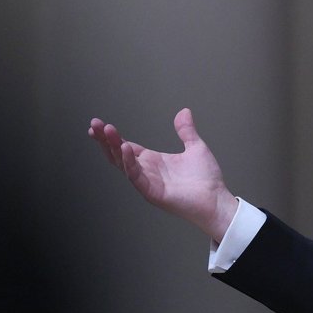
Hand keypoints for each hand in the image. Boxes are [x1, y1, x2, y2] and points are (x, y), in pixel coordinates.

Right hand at [88, 108, 236, 241]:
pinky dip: (129, 163)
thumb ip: (186, 131)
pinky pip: (136, 176)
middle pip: (118, 154)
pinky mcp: (152, 192)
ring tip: (105, 131)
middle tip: (94, 125)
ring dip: (113, 147)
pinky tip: (125, 148)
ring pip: (123, 164)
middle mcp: (147, 171)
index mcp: (153, 161)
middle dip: (105, 140)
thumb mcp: (196, 148)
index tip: (101, 124)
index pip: (126, 146)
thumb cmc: (207, 180)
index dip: (112, 136)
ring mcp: (148, 182)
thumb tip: (184, 112)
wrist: (217, 200)